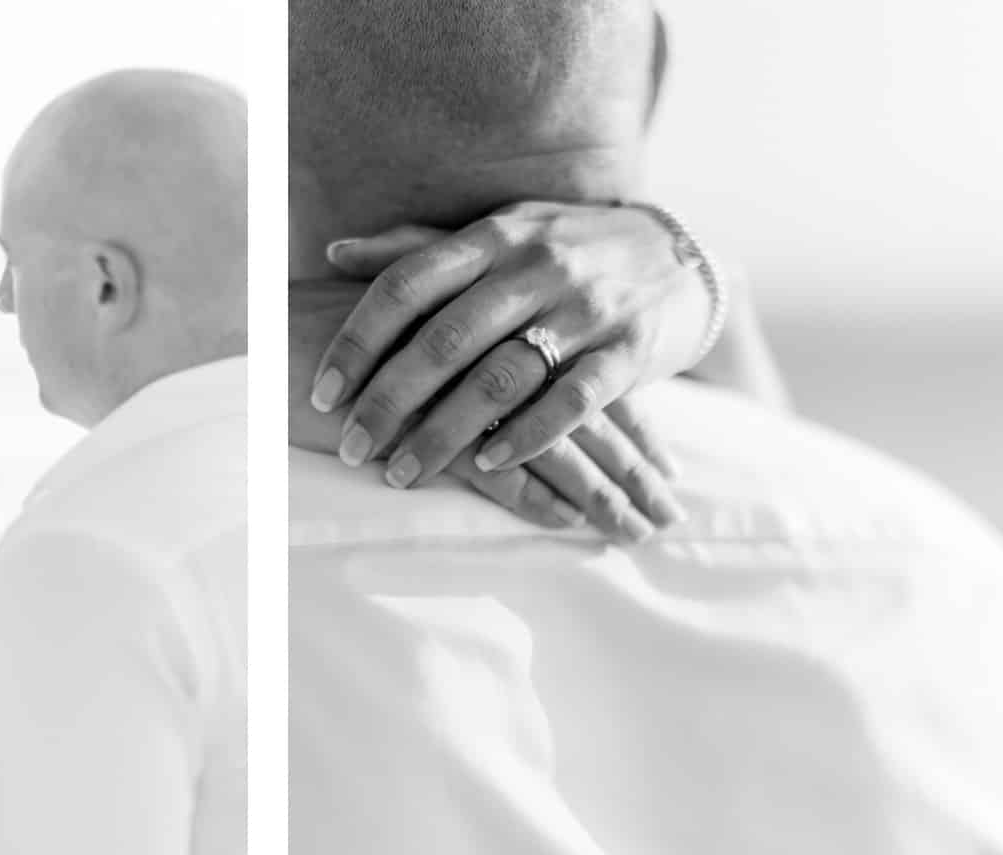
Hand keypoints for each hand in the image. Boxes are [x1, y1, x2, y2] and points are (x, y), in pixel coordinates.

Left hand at [313, 202, 709, 505]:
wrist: (680, 254)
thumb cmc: (565, 250)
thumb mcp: (497, 233)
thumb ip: (418, 248)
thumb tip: (334, 254)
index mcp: (491, 238)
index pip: (407, 285)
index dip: (358, 340)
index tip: (322, 392)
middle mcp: (534, 267)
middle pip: (444, 339)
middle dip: (389, 401)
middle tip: (351, 448)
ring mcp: (584, 309)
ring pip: (499, 377)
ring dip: (443, 433)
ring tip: (402, 473)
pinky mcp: (628, 351)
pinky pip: (572, 402)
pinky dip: (526, 437)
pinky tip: (487, 466)